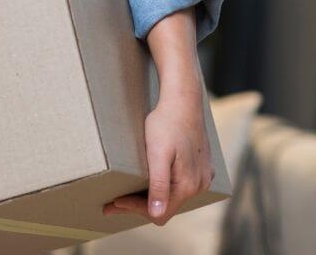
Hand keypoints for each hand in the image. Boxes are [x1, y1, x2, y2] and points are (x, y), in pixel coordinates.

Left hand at [101, 91, 214, 224]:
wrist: (183, 99)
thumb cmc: (166, 123)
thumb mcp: (157, 154)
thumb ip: (159, 185)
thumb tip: (157, 215)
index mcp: (189, 186)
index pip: (159, 213)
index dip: (134, 208)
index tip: (114, 201)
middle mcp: (200, 185)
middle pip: (166, 207)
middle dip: (139, 205)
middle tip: (112, 203)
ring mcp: (203, 176)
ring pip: (173, 197)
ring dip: (151, 197)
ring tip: (127, 193)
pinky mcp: (202, 167)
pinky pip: (181, 185)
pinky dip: (163, 187)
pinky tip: (148, 181)